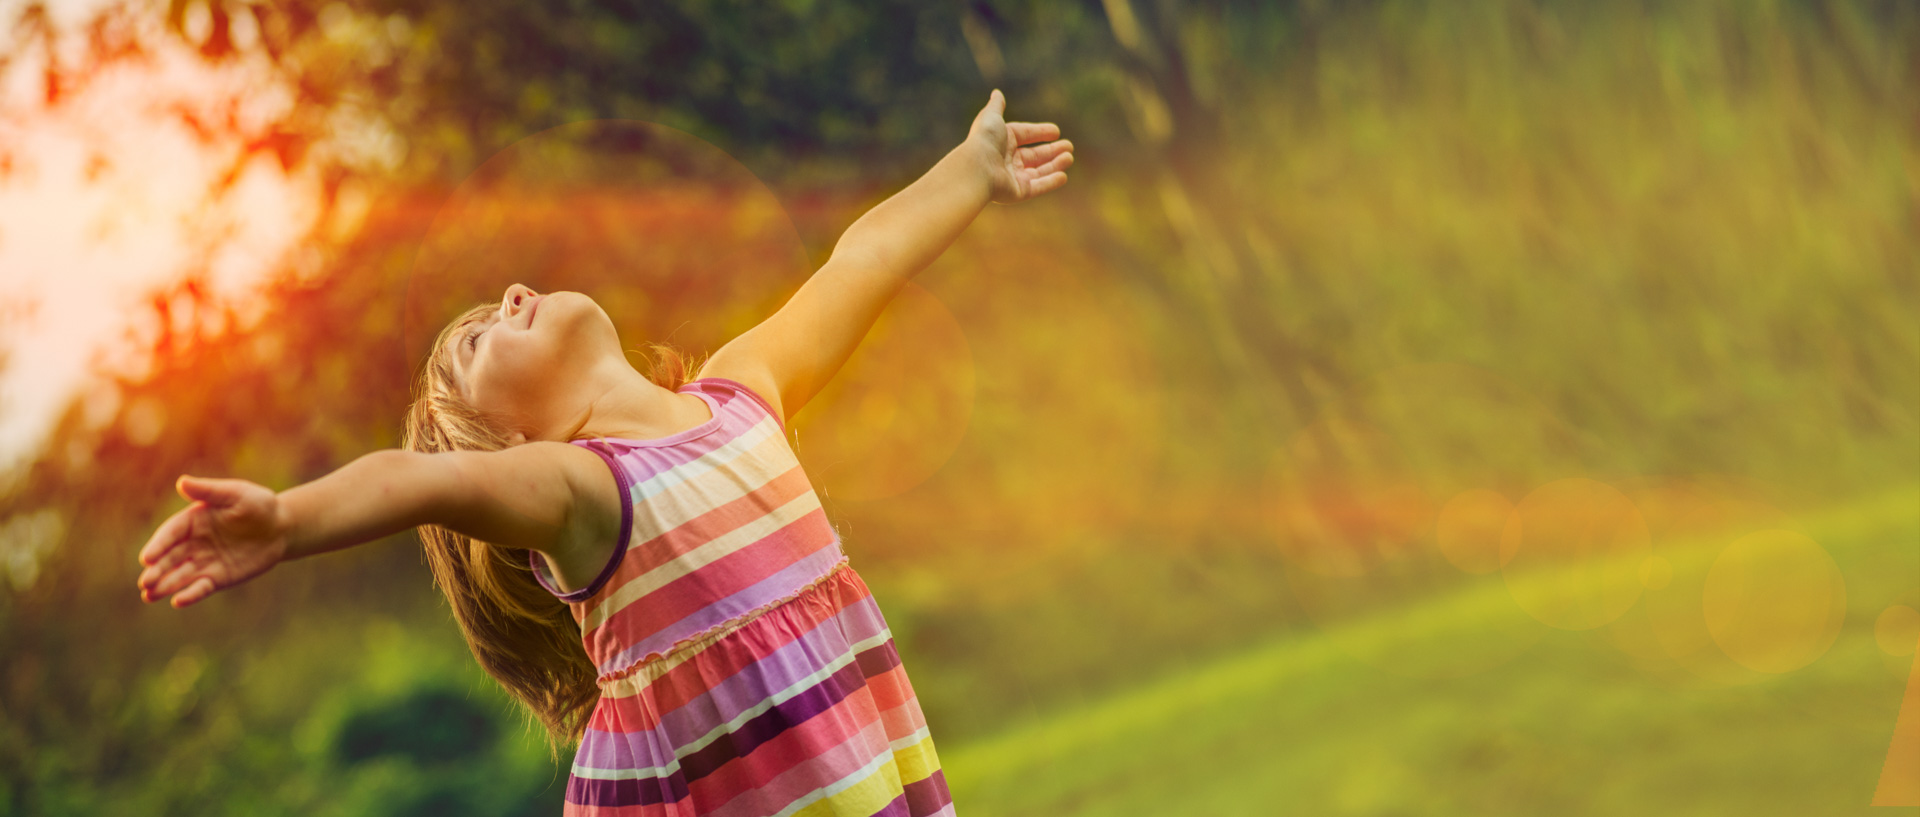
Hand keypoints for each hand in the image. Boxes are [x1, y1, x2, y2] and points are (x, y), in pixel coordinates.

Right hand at [137, 475, 287, 607]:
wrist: (282, 527)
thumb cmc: (258, 505)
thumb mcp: (236, 494)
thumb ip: (210, 491)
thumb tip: (182, 482)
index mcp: (192, 520)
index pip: (170, 534)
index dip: (158, 545)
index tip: (147, 558)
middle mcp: (193, 542)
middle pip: (170, 558)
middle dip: (157, 570)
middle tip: (144, 583)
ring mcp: (204, 561)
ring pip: (180, 575)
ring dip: (165, 585)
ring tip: (149, 596)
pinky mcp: (217, 577)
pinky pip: (201, 587)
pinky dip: (190, 594)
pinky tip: (178, 602)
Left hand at [969, 89, 1072, 204]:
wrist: (977, 168)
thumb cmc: (984, 140)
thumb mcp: (992, 117)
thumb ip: (996, 105)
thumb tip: (996, 92)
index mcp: (1001, 141)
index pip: (1024, 135)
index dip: (1040, 132)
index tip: (1056, 131)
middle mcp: (1007, 160)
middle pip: (1034, 155)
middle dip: (1052, 151)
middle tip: (1069, 147)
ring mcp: (1012, 178)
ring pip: (1038, 171)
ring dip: (1055, 164)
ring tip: (1069, 157)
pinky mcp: (1018, 192)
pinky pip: (1037, 187)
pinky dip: (1050, 182)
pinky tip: (1063, 176)